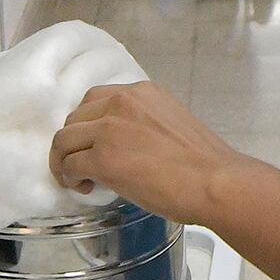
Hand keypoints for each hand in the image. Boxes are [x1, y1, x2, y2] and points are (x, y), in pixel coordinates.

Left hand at [50, 82, 254, 227]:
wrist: (215, 182)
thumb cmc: (205, 163)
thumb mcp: (172, 124)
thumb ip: (144, 124)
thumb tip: (126, 146)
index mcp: (141, 92)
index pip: (96, 100)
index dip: (88, 124)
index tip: (93, 142)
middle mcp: (122, 102)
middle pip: (75, 118)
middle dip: (74, 142)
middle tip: (83, 163)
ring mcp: (109, 129)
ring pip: (64, 140)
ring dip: (64, 160)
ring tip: (78, 178)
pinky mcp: (102, 158)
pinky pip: (69, 165)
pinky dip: (69, 178)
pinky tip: (84, 187)